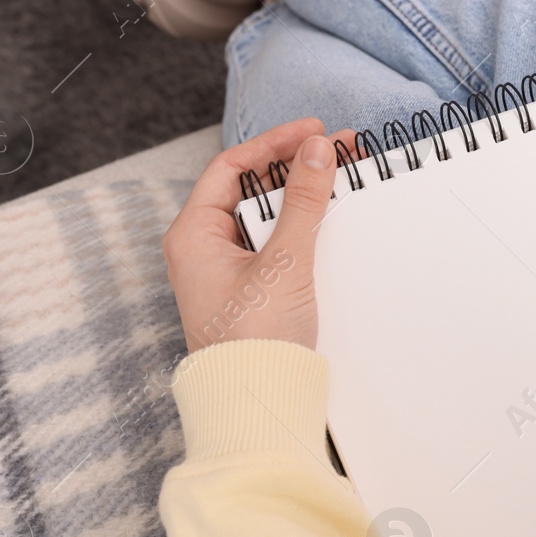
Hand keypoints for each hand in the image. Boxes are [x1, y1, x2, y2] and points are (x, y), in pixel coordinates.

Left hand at [163, 118, 351, 352]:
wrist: (257, 404)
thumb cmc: (254, 342)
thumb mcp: (285, 263)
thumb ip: (304, 202)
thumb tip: (319, 151)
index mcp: (193, 235)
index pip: (232, 167)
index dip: (275, 144)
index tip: (315, 132)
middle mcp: (205, 248)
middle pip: (251, 189)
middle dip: (295, 168)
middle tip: (339, 152)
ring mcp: (228, 271)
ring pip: (267, 217)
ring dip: (303, 197)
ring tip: (342, 179)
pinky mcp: (252, 291)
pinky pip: (276, 245)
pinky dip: (303, 229)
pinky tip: (331, 220)